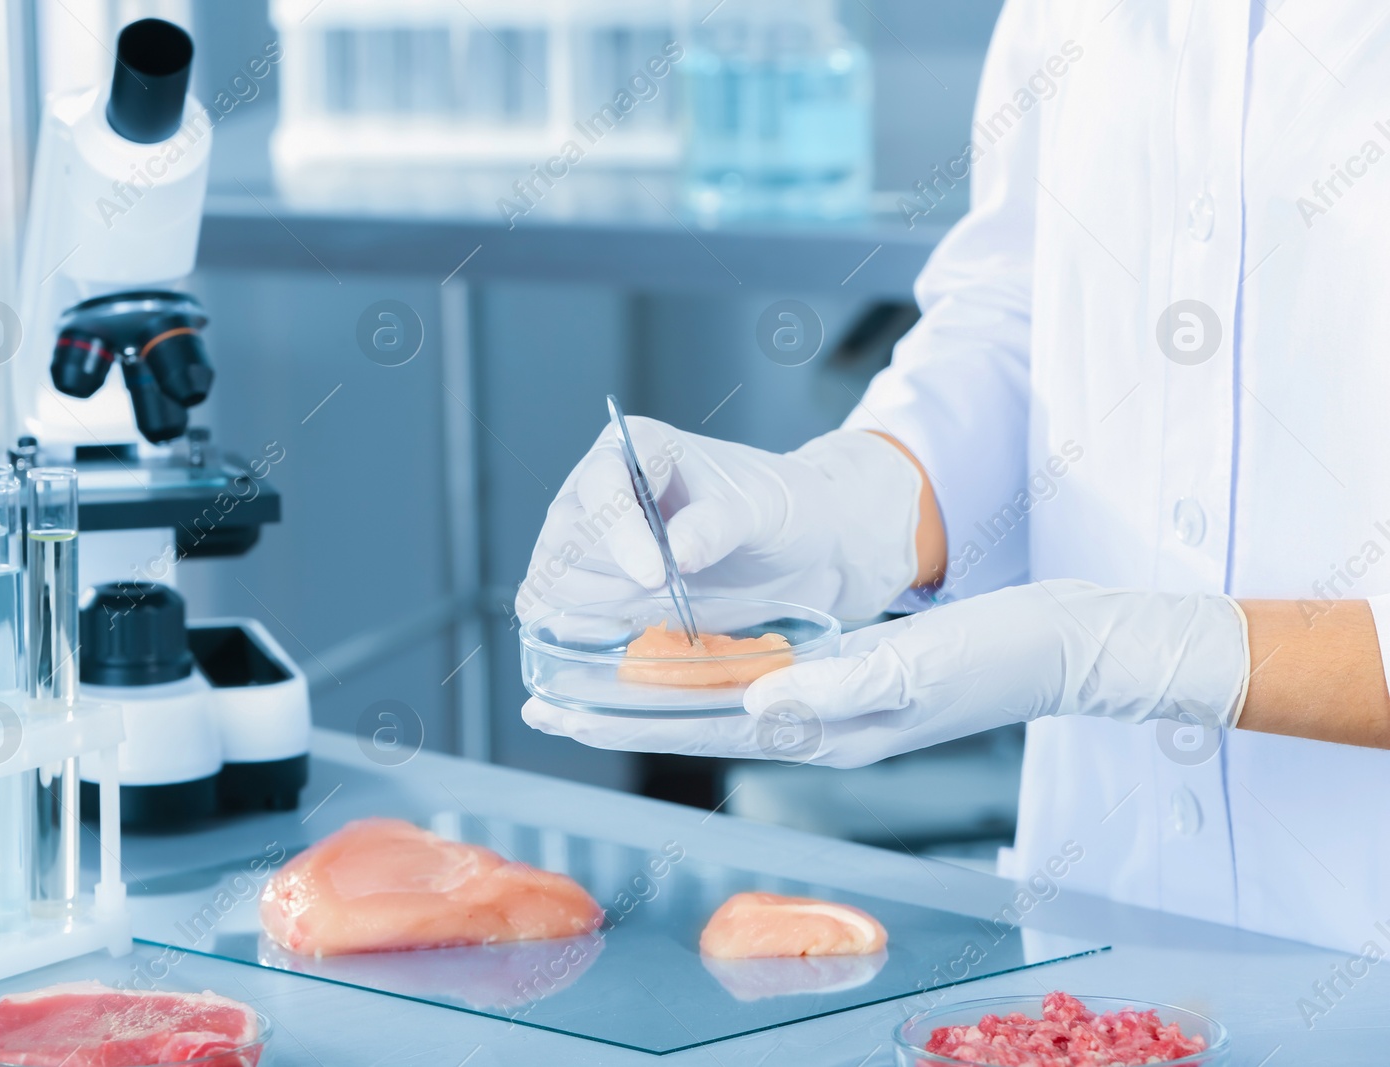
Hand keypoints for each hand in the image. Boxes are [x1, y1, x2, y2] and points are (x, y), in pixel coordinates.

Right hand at [515, 417, 922, 624]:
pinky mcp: (587, 581)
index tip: (656, 575)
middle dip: (615, 571)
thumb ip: (717, 523)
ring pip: (555, 572)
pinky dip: (579, 623)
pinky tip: (626, 624)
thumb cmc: (776, 508)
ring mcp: (587, 536)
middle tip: (672, 586)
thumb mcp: (761, 508)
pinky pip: (552, 602)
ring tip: (662, 598)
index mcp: (634, 447)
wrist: (793, 548)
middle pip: (568, 533)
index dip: (619, 532)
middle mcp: (599, 487)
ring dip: (602, 600)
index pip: (602, 484)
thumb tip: (674, 553)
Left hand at [524, 581, 1250, 768]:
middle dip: (616, 712)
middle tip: (542, 701)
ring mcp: (833, 704)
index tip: (555, 711)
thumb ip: (834, 689)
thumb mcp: (913, 668)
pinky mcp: (848, 676)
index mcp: (826, 728)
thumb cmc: (1000, 658)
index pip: (698, 727)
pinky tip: (685, 653)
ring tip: (591, 680)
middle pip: (695, 719)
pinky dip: (707, 668)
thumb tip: (758, 704)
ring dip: (652, 691)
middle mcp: (818, 725)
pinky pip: (758, 676)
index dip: (622, 718)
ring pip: (720, 699)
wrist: (1065, 644)